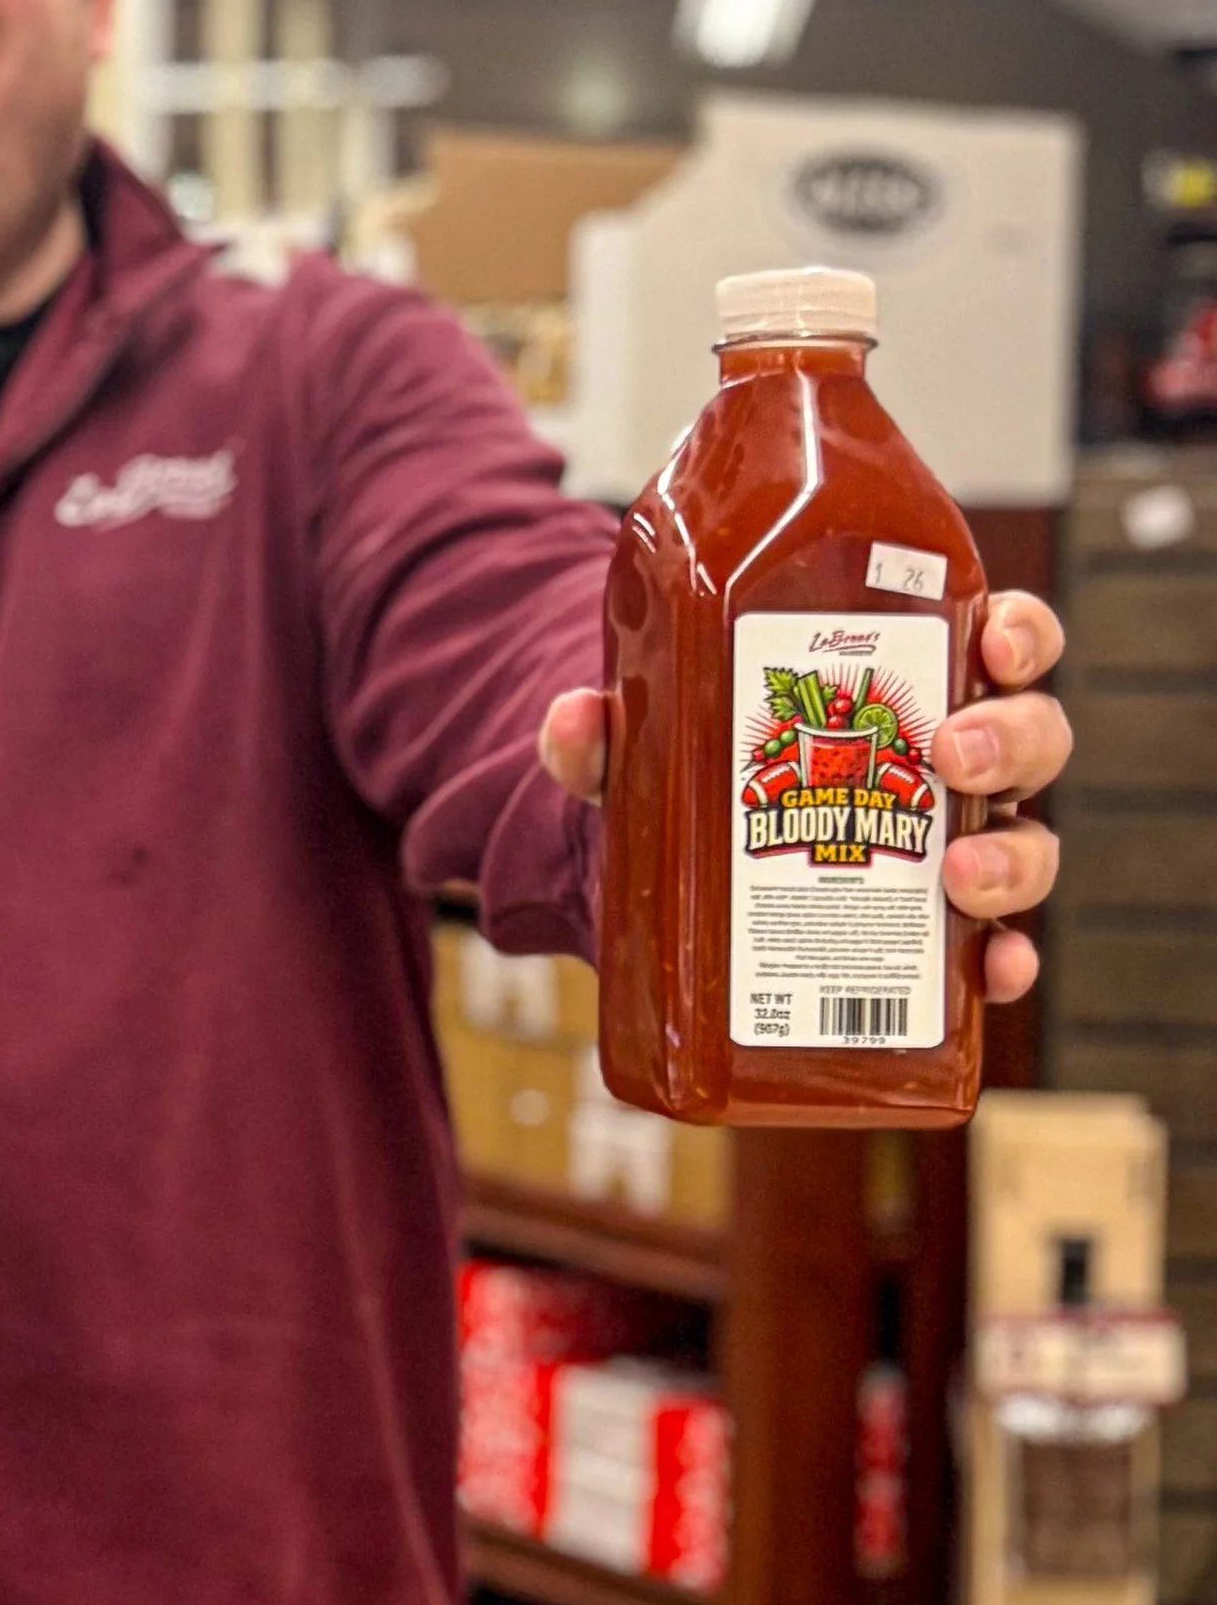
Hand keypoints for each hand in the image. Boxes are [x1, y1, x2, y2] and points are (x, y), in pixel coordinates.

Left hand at [538, 590, 1070, 1003]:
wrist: (657, 884)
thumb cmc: (683, 780)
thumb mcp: (640, 748)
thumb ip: (603, 736)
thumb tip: (574, 721)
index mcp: (898, 689)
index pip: (992, 638)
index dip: (1016, 635)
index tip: (992, 642)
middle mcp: (943, 764)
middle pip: (1028, 736)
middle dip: (1010, 741)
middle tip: (954, 754)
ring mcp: (945, 849)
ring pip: (1025, 840)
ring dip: (1013, 856)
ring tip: (960, 874)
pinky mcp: (929, 936)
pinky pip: (994, 949)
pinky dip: (1002, 961)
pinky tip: (991, 969)